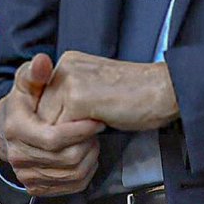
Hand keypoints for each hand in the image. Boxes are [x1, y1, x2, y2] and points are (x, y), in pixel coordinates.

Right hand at [0, 54, 104, 196]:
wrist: (9, 126)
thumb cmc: (24, 101)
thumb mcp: (27, 80)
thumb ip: (36, 70)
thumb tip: (42, 61)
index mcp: (17, 129)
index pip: (54, 138)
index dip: (79, 131)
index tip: (97, 121)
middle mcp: (18, 156)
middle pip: (66, 159)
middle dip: (88, 144)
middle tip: (97, 130)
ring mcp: (26, 174)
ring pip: (71, 174)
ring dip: (89, 158)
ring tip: (93, 140)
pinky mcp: (36, 186)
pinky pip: (70, 187)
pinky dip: (85, 173)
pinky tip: (87, 156)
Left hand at [38, 50, 179, 131]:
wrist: (163, 90)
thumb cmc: (135, 95)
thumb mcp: (93, 91)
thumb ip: (68, 100)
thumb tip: (48, 126)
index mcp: (67, 62)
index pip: (40, 102)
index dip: (53, 122)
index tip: (70, 131)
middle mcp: (64, 66)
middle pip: (40, 114)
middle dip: (57, 133)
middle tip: (82, 137)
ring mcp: (69, 81)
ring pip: (47, 126)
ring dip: (66, 140)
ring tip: (90, 136)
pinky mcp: (78, 99)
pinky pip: (61, 133)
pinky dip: (77, 141)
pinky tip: (97, 134)